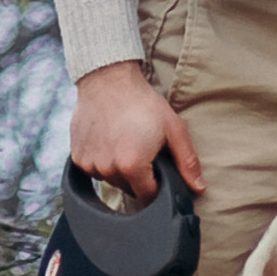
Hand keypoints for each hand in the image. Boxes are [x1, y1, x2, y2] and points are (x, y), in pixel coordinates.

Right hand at [70, 60, 206, 204]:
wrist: (108, 79)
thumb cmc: (143, 102)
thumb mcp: (174, 129)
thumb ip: (187, 162)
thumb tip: (198, 187)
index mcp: (132, 166)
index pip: (149, 196)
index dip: (157, 186)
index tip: (158, 170)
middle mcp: (108, 169)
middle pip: (129, 189)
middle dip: (139, 176)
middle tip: (143, 149)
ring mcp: (90, 164)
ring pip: (111, 180)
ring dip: (120, 169)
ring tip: (125, 142)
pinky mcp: (78, 157)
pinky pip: (94, 170)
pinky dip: (103, 161)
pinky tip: (110, 141)